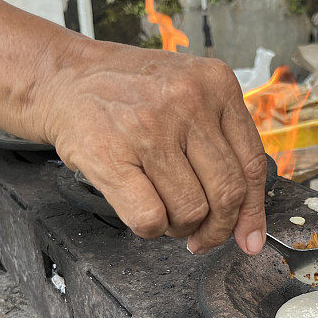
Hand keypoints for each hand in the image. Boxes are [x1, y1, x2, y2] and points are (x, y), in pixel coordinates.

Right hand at [33, 38, 266, 255]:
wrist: (64, 79)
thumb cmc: (130, 95)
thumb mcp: (189, 96)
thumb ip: (223, 146)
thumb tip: (248, 226)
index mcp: (217, 84)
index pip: (253, 164)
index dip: (252, 212)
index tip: (248, 238)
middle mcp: (188, 100)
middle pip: (227, 193)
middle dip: (216, 229)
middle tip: (201, 237)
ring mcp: (150, 127)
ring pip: (191, 211)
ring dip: (178, 227)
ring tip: (163, 211)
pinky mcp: (112, 155)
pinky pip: (150, 219)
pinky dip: (151, 229)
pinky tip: (142, 212)